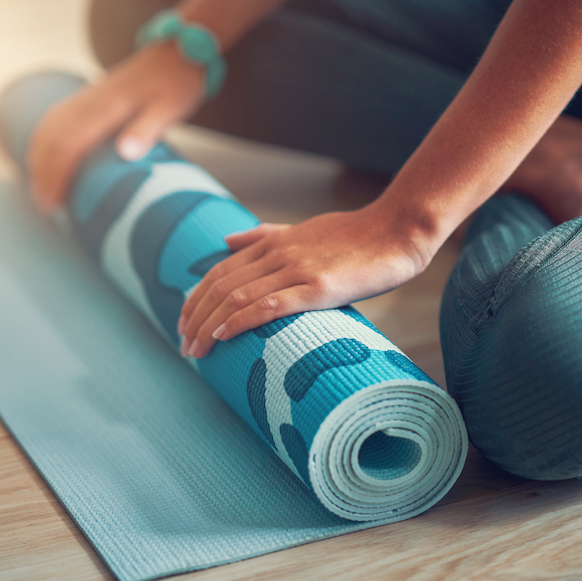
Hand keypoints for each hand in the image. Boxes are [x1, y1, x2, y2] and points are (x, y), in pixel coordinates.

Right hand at [28, 41, 205, 211]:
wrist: (176, 53)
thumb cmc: (176, 84)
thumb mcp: (170, 109)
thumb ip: (147, 130)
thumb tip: (124, 154)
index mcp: (106, 107)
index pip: (67, 144)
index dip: (56, 175)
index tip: (53, 202)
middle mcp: (89, 102)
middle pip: (50, 139)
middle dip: (42, 174)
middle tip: (44, 206)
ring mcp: (85, 98)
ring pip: (48, 129)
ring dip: (38, 159)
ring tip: (41, 190)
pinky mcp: (88, 99)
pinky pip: (55, 121)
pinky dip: (44, 143)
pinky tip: (45, 159)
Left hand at [177, 200, 432, 358]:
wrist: (398, 231)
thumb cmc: (356, 236)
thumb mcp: (303, 229)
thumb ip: (264, 235)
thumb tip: (227, 240)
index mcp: (272, 242)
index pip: (219, 272)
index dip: (196, 298)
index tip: (183, 322)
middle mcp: (278, 254)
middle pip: (221, 287)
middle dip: (195, 318)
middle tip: (184, 346)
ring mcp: (297, 270)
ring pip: (238, 298)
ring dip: (209, 325)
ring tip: (195, 350)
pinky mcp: (318, 288)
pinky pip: (270, 305)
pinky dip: (241, 320)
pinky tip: (224, 335)